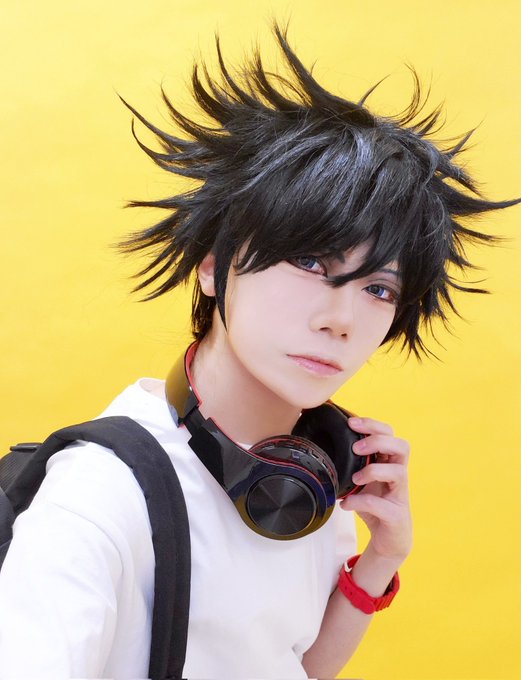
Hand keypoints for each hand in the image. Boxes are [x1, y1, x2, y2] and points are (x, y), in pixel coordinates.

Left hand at [341, 416, 411, 562]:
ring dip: (374, 471)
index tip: (351, 424)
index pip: (390, 434)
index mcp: (389, 463)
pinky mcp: (396, 515)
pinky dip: (360, 502)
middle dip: (378, 441)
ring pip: (400, 472)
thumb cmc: (374, 506)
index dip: (373, 425)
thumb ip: (349, 466)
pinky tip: (346, 504)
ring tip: (355, 478)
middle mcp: (399, 475)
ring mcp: (400, 495)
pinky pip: (382, 505)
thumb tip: (320, 450)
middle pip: (402, 446)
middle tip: (356, 448)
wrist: (388, 540)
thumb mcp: (360, 482)